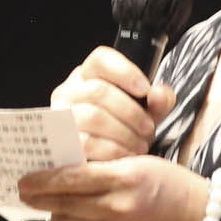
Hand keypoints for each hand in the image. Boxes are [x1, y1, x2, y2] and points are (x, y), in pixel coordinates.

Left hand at [19, 156, 210, 220]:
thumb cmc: (169, 185)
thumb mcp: (139, 164)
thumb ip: (104, 168)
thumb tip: (65, 172)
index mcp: (123, 179)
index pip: (71, 178)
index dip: (43, 179)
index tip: (25, 179)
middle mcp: (116, 208)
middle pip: (64, 203)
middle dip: (39, 197)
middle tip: (24, 191)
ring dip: (56, 214)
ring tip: (54, 206)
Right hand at [51, 47, 174, 161]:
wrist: (107, 161)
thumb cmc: (126, 128)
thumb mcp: (148, 111)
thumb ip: (159, 100)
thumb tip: (159, 94)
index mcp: (89, 75)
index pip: (100, 60)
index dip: (125, 72)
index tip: (145, 89)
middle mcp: (68, 91)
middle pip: (99, 91)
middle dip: (131, 112)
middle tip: (149, 128)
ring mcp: (61, 117)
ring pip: (93, 117)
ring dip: (124, 133)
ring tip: (141, 144)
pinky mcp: (62, 143)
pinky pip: (88, 143)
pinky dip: (113, 150)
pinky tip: (127, 155)